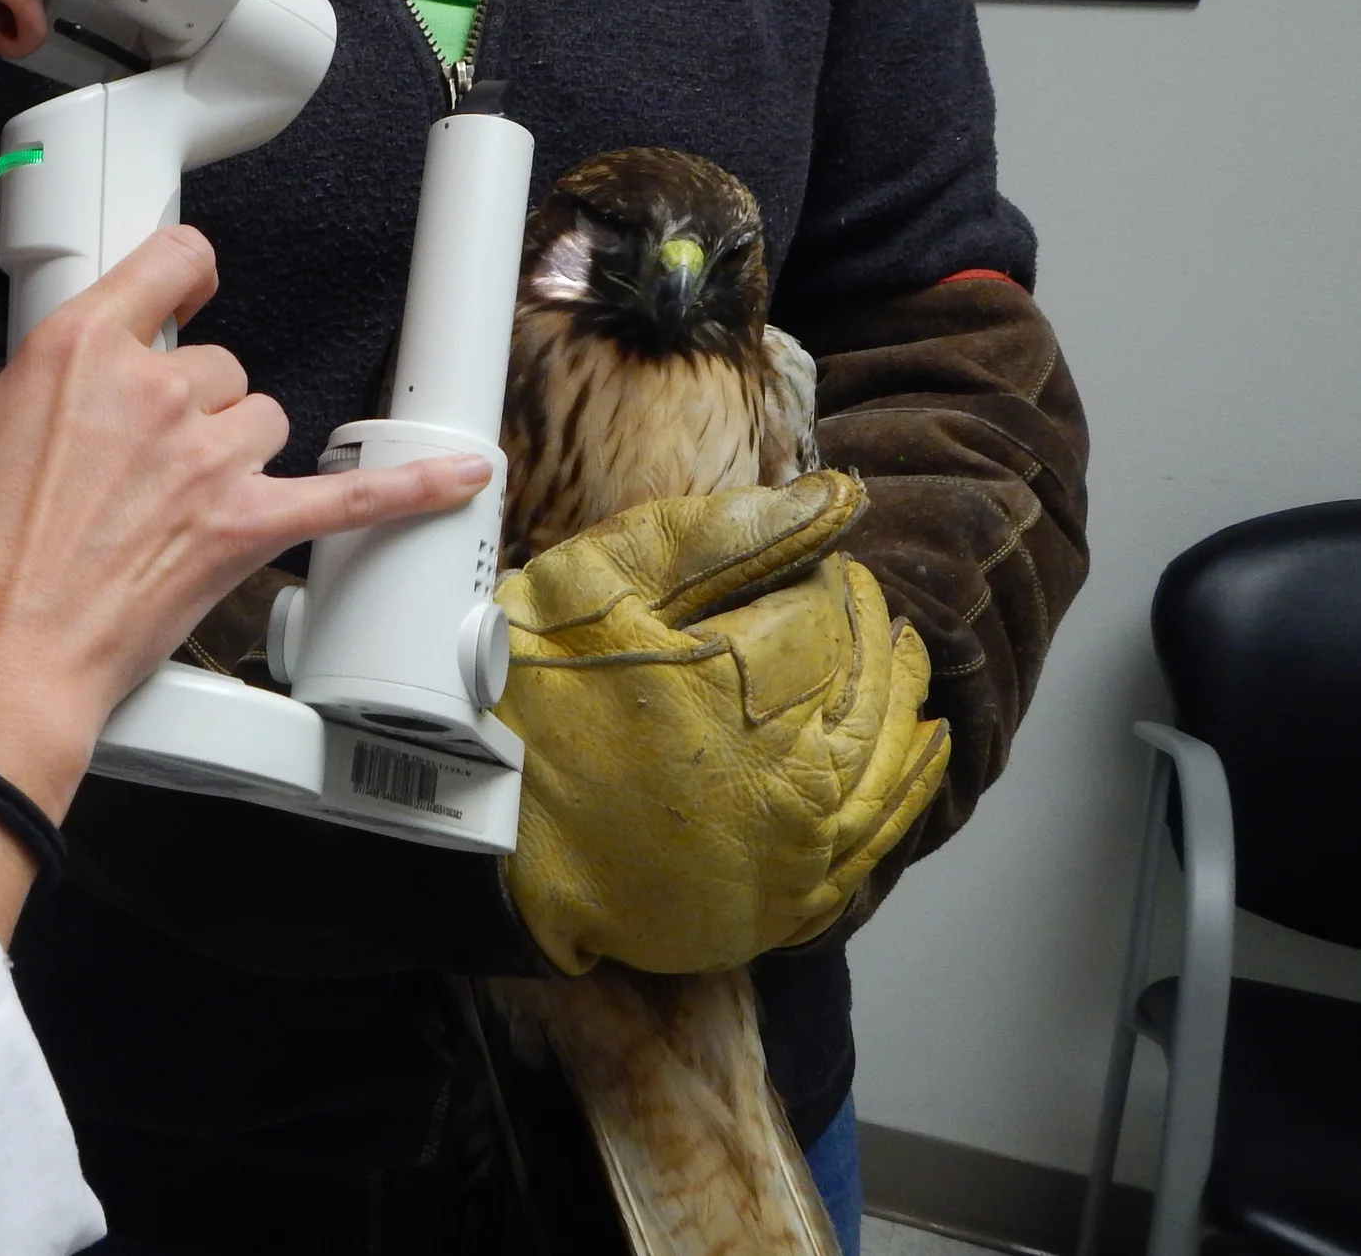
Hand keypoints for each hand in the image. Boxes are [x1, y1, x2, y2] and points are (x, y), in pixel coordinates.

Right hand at [0, 227, 487, 936]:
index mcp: (79, 352)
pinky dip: (412, 490)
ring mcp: (208, 460)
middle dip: (189, 409)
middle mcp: (155, 392)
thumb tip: (20, 407)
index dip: (185, 275)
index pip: (170, 264)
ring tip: (185, 504)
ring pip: (264, 421)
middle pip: (217, 366)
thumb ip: (4, 402)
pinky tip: (459, 477)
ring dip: (234, 454)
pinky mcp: (245, 530)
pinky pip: (351, 497)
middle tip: (141, 467)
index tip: (191, 285)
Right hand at [491, 471, 949, 975]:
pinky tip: (920, 753)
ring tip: (907, 655)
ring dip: (905, 701)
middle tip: (861, 591)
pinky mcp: (784, 902)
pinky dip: (908, 790)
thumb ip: (725, 534)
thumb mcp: (606, 583)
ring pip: (888, 766)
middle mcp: (794, 781)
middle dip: (871, 630)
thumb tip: (836, 499)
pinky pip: (874, 841)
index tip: (809, 552)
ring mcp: (795, 853)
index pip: (824, 614)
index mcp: (749, 693)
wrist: (480, 834)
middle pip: (870, 688)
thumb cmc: (529, 700)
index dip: (820, 574)